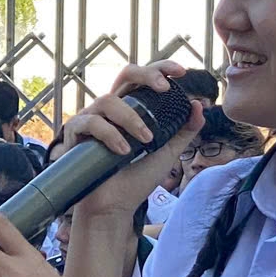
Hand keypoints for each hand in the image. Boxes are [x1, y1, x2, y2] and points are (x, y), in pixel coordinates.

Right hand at [47, 62, 204, 221]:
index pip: (144, 80)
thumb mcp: (167, 153)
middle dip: (146, 75)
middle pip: (125, 74)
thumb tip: (199, 105)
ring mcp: (92, 119)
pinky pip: (90, 123)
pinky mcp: (76, 135)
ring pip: (108, 100)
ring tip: (144, 140)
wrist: (114, 207)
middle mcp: (112, 109)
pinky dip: (109, 134)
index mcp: (132, 109)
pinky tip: (122, 151)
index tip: (181, 72)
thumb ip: (184, 131)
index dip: (161, 69)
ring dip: (130, 118)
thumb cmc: (136, 180)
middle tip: (164, 89)